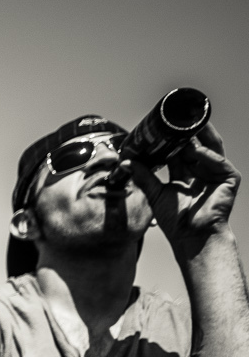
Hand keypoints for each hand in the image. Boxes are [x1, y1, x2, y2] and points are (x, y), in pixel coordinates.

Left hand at [130, 126, 238, 248]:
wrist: (191, 237)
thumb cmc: (176, 221)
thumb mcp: (156, 194)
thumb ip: (144, 176)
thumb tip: (127, 162)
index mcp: (186, 174)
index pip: (180, 152)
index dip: (172, 141)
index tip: (162, 129)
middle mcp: (202, 171)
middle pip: (197, 145)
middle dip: (188, 133)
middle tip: (178, 119)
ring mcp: (216, 173)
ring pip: (210, 148)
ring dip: (200, 137)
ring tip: (189, 125)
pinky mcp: (229, 179)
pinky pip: (219, 162)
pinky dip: (207, 155)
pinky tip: (196, 150)